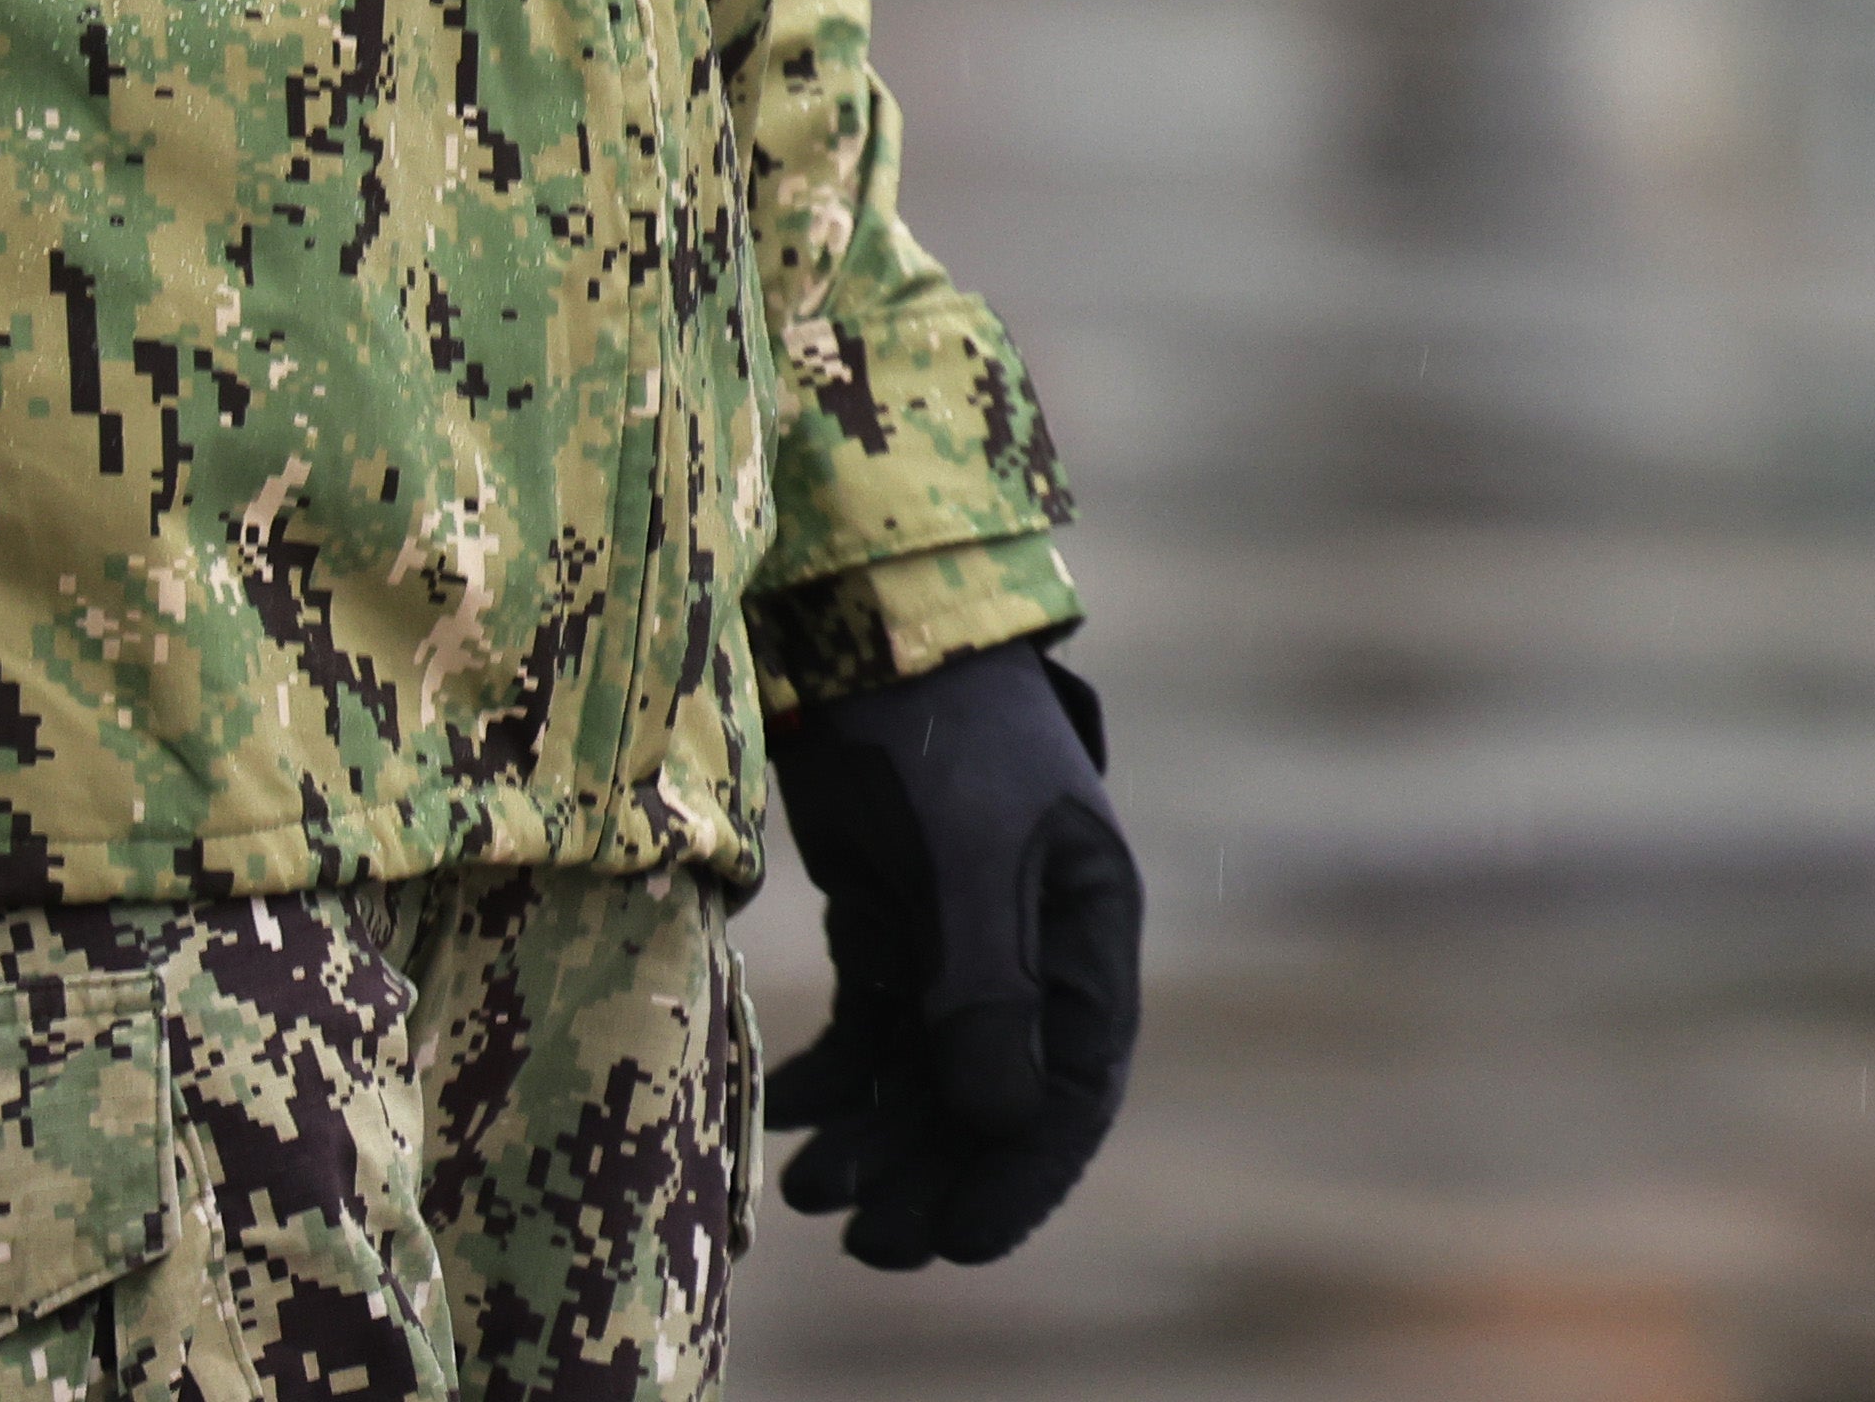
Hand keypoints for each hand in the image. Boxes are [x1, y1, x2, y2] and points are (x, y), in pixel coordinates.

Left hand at [767, 638, 1136, 1269]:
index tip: (959, 1241)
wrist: (864, 632)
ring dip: (875, 1139)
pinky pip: (867, 1034)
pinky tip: (785, 1111)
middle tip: (866, 1240)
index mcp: (1089, 925)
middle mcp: (1033, 946)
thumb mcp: (977, 847)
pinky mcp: (891, 924)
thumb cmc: (945, 727)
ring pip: (924, 1074)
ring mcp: (959, 938)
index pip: (1075, 1079)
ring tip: (810, 1191)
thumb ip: (987, 980)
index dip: (1024, 1171)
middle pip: (992, 1094)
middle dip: (932, 1173)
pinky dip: (829, 1081)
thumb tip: (1001, 1116)